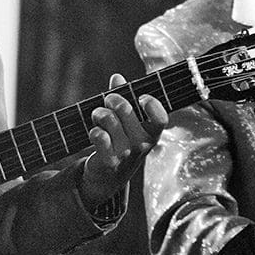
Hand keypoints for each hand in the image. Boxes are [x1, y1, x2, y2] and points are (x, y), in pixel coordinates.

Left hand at [78, 73, 167, 208]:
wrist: (109, 177)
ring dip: (99, 113)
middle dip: (112, 99)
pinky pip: (98, 135)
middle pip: (125, 109)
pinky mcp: (109, 161)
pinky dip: (94, 130)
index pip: (160, 118)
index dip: (151, 104)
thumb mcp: (127, 121)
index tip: (141, 97)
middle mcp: (142, 145)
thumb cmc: (121, 141)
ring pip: (108, 119)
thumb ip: (124, 97)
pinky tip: (96, 133)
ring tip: (98, 116)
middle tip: (108, 100)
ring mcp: (126, 154)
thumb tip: (117, 77)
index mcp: (152, 133)